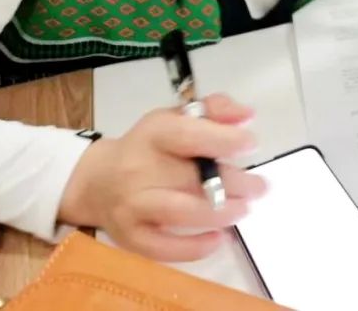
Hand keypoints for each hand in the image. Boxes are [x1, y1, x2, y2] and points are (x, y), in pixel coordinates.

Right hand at [59, 94, 265, 260]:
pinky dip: (193, 248)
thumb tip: (248, 117)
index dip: (223, 139)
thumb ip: (214, 110)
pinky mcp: (130, 236)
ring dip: (219, 213)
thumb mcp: (177, 118)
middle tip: (260, 187)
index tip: (251, 144)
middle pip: (191, 177)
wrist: (97, 181)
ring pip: (179, 212)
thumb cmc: (150, 147)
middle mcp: (139, 169)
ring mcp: (133, 205)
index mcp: (154, 134)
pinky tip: (218, 239)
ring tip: (244, 209)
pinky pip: (162, 248)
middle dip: (234, 183)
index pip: (188, 135)